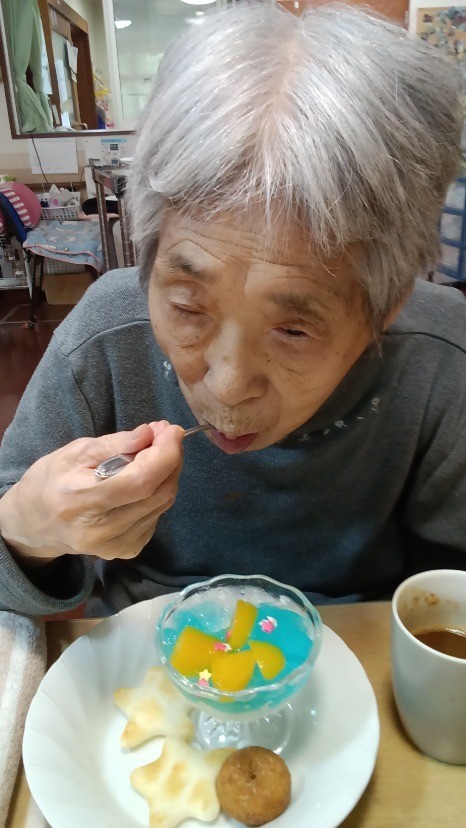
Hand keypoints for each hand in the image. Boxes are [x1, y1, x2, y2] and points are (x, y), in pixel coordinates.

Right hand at [0, 422, 183, 563]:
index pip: (140, 482)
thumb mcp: (74, 452)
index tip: (171, 430)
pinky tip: (143, 480)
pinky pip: (156, 515)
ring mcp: (116, 545)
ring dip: (167, 474)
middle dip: (170, 459)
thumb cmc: (52, 480)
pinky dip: (157, 492)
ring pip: (162, 504)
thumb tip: (151, 433)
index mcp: (81, 501)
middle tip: (165, 435)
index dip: (165, 454)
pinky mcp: (127, 550)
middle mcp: (101, 530)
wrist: (36, 524)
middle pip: (158, 493)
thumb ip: (114, 444)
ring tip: (153, 452)